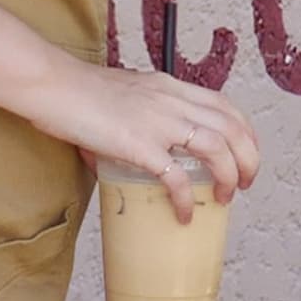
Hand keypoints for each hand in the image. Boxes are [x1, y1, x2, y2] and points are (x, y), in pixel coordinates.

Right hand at [63, 62, 259, 220]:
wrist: (52, 85)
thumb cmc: (77, 91)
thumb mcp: (123, 94)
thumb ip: (138, 116)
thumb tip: (130, 150)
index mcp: (169, 87)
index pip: (223, 105)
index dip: (244, 131)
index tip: (247, 152)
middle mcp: (172, 101)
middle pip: (232, 127)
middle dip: (249, 158)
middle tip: (246, 182)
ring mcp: (158, 121)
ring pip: (217, 148)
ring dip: (229, 176)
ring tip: (225, 198)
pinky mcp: (138, 144)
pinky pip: (175, 176)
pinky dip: (185, 198)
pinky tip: (183, 214)